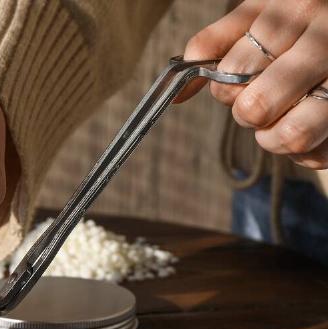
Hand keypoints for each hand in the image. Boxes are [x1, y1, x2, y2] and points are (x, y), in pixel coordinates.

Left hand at [178, 0, 327, 168]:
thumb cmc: (297, 24)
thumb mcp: (258, 16)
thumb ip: (214, 44)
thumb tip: (178, 94)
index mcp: (295, 10)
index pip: (233, 72)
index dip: (225, 88)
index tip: (239, 81)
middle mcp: (325, 42)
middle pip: (257, 107)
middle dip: (247, 113)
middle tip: (258, 104)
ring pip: (292, 135)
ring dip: (273, 139)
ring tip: (278, 122)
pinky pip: (316, 153)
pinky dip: (303, 151)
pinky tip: (306, 124)